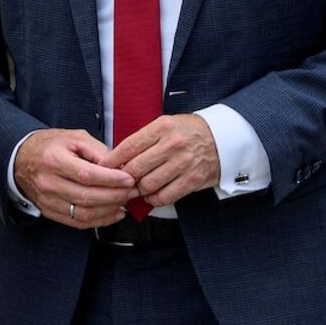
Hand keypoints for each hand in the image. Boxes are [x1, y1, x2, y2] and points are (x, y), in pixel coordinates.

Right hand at [15, 129, 135, 228]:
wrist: (21, 158)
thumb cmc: (50, 146)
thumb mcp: (75, 138)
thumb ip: (98, 151)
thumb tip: (120, 167)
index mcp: (54, 160)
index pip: (87, 175)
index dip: (111, 180)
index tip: (129, 179)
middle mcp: (49, 183)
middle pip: (87, 197)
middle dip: (115, 196)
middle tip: (132, 191)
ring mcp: (48, 200)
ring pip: (84, 213)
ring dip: (109, 210)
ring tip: (125, 201)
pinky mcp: (49, 211)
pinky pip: (78, 223)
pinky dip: (99, 221)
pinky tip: (114, 213)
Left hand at [102, 114, 220, 210]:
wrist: (222, 138)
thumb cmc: (188, 132)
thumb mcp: (165, 125)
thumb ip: (144, 139)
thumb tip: (118, 158)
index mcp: (162, 127)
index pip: (129, 146)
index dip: (112, 160)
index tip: (103, 167)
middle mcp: (172, 144)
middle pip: (135, 168)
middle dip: (123, 178)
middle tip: (119, 182)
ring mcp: (183, 163)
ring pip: (148, 184)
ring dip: (138, 190)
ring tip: (136, 188)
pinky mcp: (192, 179)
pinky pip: (164, 196)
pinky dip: (153, 199)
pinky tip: (151, 195)